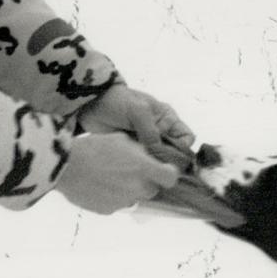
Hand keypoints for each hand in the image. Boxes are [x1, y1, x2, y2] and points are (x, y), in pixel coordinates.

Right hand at [55, 132, 179, 214]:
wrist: (67, 166)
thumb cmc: (94, 148)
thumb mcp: (121, 139)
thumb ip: (140, 151)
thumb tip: (147, 157)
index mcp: (145, 169)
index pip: (171, 178)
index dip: (168, 173)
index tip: (162, 169)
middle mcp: (138, 188)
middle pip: (152, 189)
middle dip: (145, 180)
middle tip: (128, 169)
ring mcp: (124, 202)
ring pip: (134, 197)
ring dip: (128, 188)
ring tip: (110, 175)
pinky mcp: (109, 210)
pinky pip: (117, 203)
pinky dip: (112, 196)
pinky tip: (99, 184)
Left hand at [78, 85, 196, 167]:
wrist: (90, 105)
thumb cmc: (118, 102)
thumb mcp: (138, 111)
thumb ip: (151, 132)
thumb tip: (159, 155)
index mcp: (167, 119)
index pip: (186, 138)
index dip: (183, 149)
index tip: (172, 159)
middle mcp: (161, 133)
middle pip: (174, 154)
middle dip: (169, 164)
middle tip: (159, 172)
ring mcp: (146, 144)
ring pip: (159, 161)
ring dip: (154, 168)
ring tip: (147, 175)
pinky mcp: (133, 153)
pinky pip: (143, 165)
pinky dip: (142, 170)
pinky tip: (138, 176)